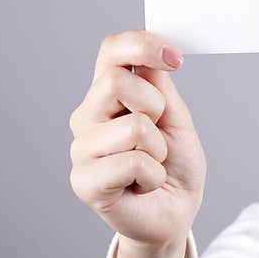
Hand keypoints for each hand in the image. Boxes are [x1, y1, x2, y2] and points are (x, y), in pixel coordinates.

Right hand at [69, 30, 206, 246]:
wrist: (175, 212)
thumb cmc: (174, 165)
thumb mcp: (176, 118)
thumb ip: (160, 86)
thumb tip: (150, 56)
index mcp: (108, 94)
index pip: (111, 50)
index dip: (141, 45)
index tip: (175, 58)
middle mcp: (88, 116)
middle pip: (115, 82)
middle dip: (155, 108)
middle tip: (159, 136)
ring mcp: (82, 149)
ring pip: (133, 127)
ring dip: (159, 150)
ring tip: (151, 165)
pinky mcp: (84, 181)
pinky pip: (134, 163)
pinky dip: (154, 176)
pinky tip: (143, 185)